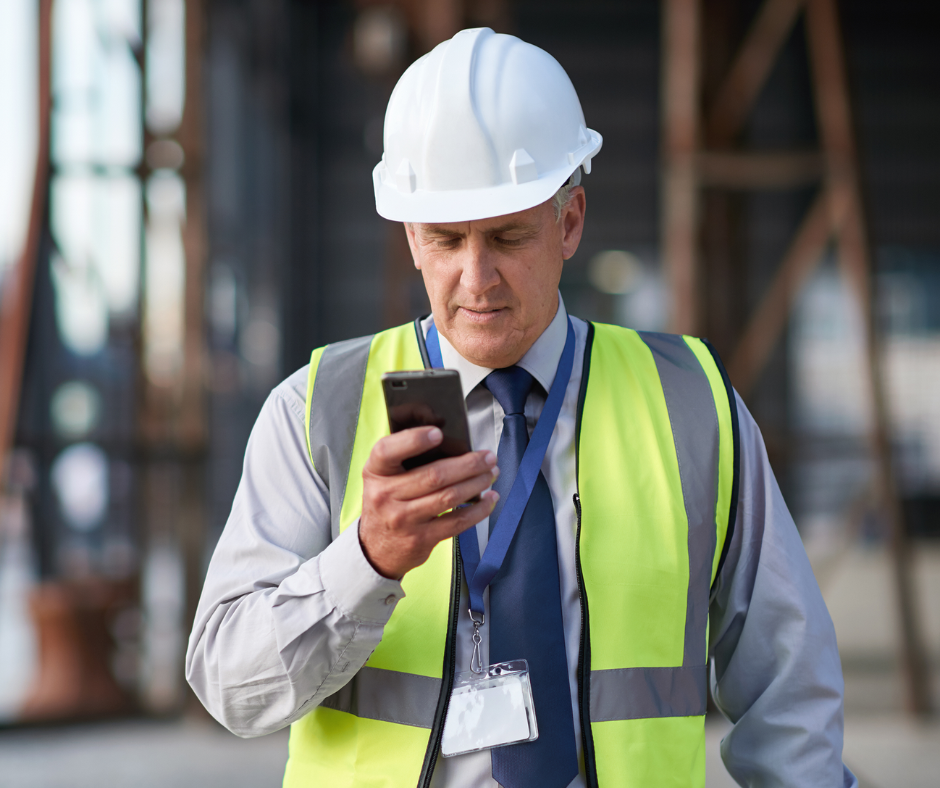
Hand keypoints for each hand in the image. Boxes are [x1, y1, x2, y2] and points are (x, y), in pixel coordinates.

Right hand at [360, 427, 498, 579]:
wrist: (376, 548)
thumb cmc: (386, 503)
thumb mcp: (382, 477)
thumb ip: (405, 458)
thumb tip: (452, 443)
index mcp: (376, 472)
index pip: (387, 451)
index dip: (413, 440)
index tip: (438, 434)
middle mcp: (385, 495)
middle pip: (433, 475)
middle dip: (468, 464)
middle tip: (488, 457)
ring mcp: (404, 519)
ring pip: (449, 497)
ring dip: (476, 483)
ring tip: (491, 474)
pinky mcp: (421, 538)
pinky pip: (456, 521)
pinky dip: (478, 510)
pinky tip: (488, 500)